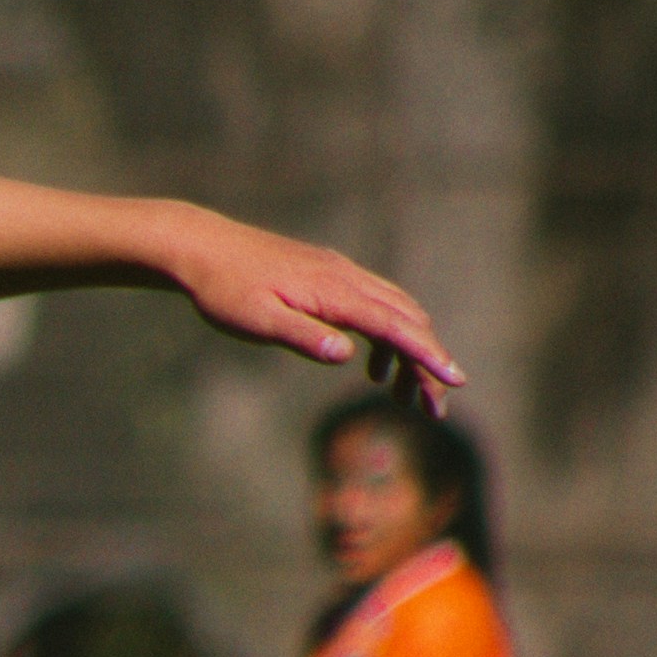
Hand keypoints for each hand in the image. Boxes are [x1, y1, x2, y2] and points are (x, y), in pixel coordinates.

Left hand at [167, 213, 459, 386]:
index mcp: (335, 292)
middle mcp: (346, 278)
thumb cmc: (224, 289)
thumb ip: (303, 336)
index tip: (455, 381)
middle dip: (426, 363)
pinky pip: (374, 304)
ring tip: (404, 397)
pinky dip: (387, 336)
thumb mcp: (258, 320)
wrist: (200, 247)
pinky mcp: (328, 275)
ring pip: (395, 311)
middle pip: (406, 320)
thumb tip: (348, 354)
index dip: (428, 354)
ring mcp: (339, 273)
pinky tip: (373, 366)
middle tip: (432, 408)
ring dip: (409, 352)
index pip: (396, 326)